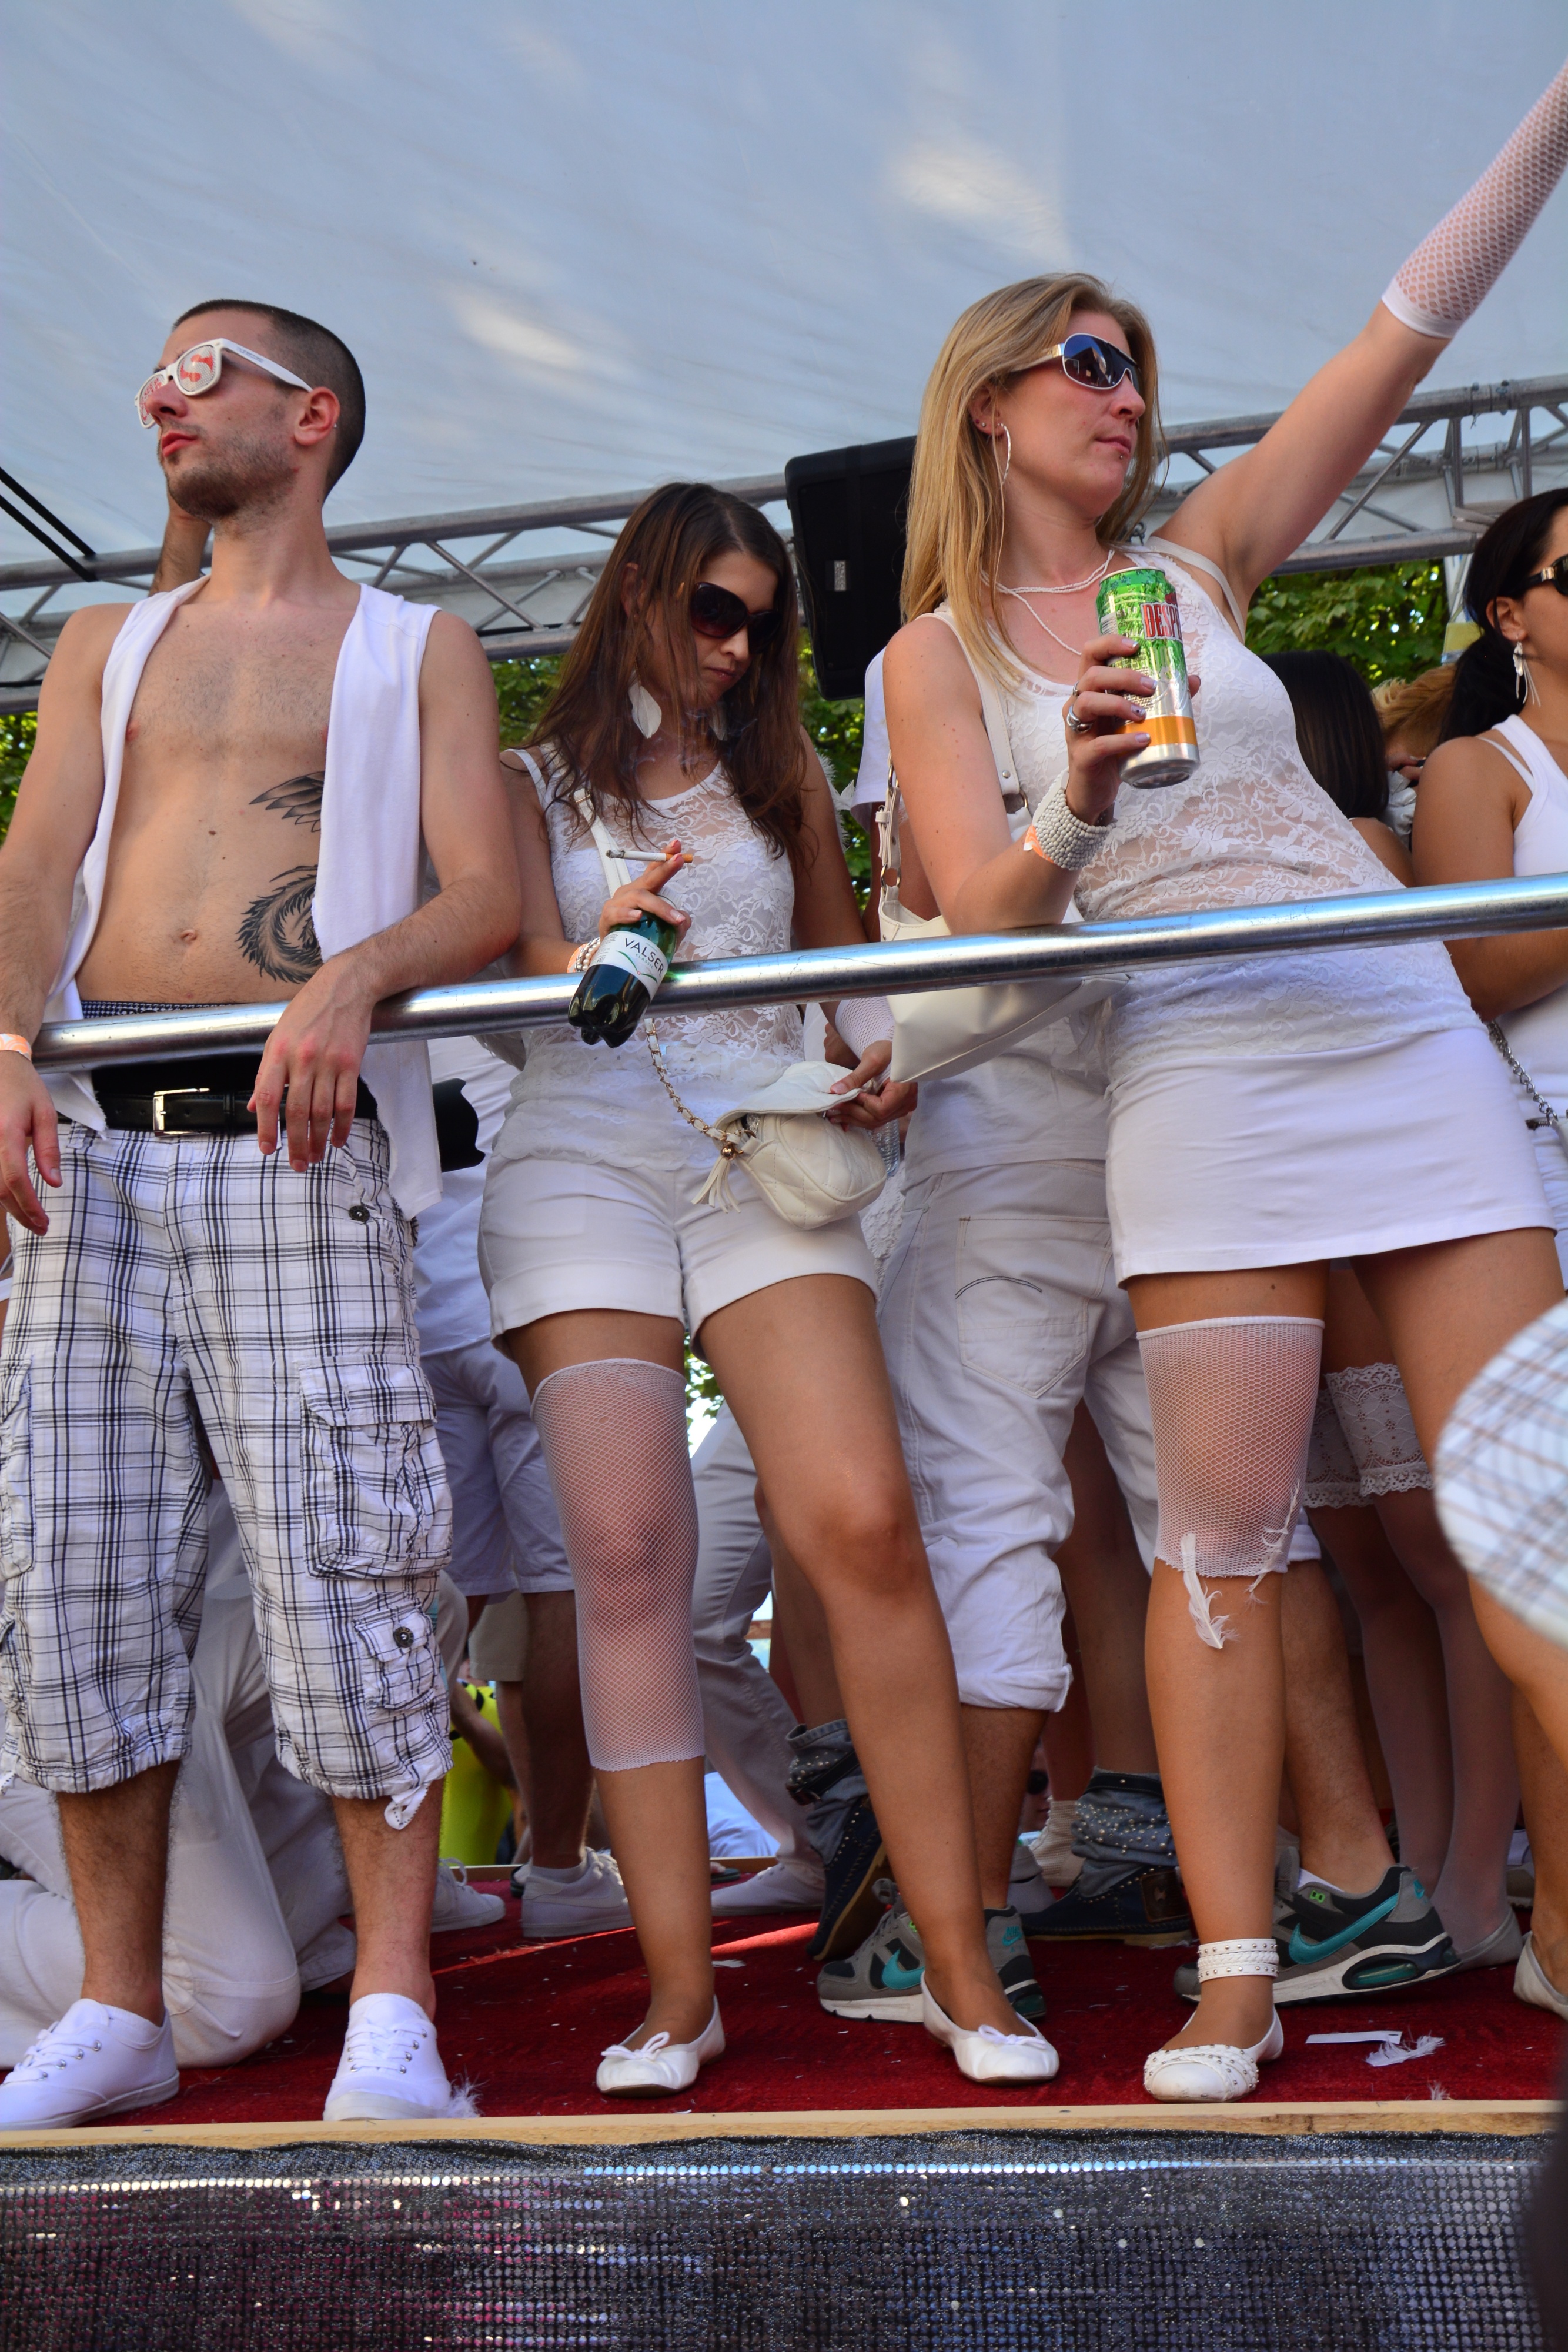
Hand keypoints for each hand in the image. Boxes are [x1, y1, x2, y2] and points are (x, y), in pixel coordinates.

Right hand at [0, 1053, 59, 1234]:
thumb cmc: (21, 1085)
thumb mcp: (44, 1113)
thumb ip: (48, 1149)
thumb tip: (54, 1182)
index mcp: (5, 1132)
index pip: (15, 1180)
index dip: (28, 1205)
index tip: (43, 1221)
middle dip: (19, 1213)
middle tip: (40, 1227)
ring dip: (7, 1205)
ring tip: (29, 1217)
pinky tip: (12, 1198)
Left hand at [248, 956, 375, 1171]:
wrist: (345, 987)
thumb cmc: (308, 1011)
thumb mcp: (277, 1036)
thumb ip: (266, 1073)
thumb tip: (256, 1105)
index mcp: (278, 1052)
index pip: (268, 1098)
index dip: (266, 1127)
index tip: (267, 1149)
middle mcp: (302, 1059)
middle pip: (296, 1111)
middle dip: (295, 1143)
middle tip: (296, 1164)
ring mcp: (328, 1062)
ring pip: (321, 1112)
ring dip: (318, 1140)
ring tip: (315, 1157)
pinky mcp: (351, 1063)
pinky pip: (346, 1102)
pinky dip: (342, 1125)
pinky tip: (338, 1139)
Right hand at [598, 842, 692, 943]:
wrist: (612, 951)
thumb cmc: (638, 934)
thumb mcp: (661, 928)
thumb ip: (675, 923)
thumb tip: (683, 919)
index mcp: (642, 890)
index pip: (654, 869)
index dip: (664, 856)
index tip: (677, 844)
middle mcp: (630, 892)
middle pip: (648, 878)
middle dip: (665, 869)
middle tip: (679, 860)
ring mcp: (618, 903)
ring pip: (639, 898)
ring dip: (659, 907)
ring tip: (675, 919)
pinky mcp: (607, 918)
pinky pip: (618, 913)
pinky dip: (628, 914)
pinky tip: (639, 917)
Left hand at [826, 1038, 916, 1129]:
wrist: (894, 1050)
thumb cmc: (886, 1050)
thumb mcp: (871, 1060)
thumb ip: (854, 1078)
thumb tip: (835, 1091)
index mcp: (905, 1090)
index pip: (881, 1108)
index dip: (863, 1104)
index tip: (851, 1094)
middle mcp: (906, 1104)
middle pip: (877, 1118)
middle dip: (853, 1114)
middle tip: (833, 1108)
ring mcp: (901, 1109)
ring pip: (875, 1121)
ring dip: (853, 1119)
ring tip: (835, 1114)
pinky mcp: (893, 1109)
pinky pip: (876, 1118)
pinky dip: (859, 1117)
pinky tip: (845, 1115)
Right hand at [1060, 633, 1160, 820]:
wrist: (1094, 792)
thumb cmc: (1113, 750)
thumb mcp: (1134, 722)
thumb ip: (1161, 700)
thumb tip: (1192, 679)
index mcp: (1090, 691)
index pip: (1090, 655)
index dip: (1109, 644)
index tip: (1135, 646)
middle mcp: (1077, 705)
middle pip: (1091, 676)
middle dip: (1123, 677)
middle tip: (1150, 686)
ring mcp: (1076, 731)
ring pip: (1087, 703)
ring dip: (1118, 704)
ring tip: (1143, 714)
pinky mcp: (1081, 757)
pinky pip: (1099, 744)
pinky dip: (1123, 741)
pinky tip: (1144, 740)